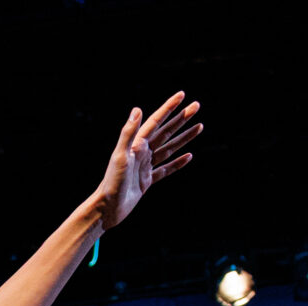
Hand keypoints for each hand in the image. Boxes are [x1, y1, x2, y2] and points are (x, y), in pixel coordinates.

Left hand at [96, 92, 201, 230]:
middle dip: (182, 119)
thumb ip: (128, 133)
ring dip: (184, 137)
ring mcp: (145, 166)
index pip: (156, 121)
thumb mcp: (120, 156)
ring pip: (169, 148)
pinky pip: (166, 169)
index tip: (182, 95)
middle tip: (197, 106)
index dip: (169, 107)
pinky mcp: (147, 181)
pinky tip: (189, 156)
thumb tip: (138, 109)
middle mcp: (142, 153)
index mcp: (137, 144)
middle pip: (166, 132)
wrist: (108, 207)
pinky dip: (178, 163)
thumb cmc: (112, 182)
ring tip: (199, 127)